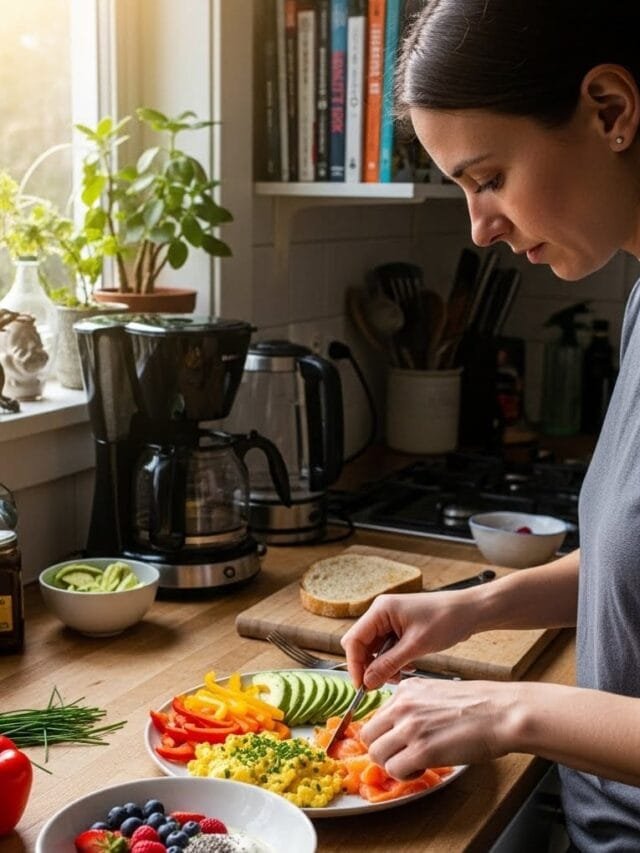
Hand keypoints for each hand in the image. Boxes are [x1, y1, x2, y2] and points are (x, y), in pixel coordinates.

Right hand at [341, 590, 478, 688]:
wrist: (469, 611)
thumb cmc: (446, 620)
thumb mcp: (416, 646)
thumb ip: (389, 664)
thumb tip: (367, 682)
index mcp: (380, 610)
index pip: (354, 640)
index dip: (355, 665)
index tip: (362, 687)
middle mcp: (380, 613)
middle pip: (361, 645)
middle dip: (368, 666)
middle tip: (380, 685)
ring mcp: (389, 620)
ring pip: (373, 649)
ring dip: (382, 666)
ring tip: (399, 676)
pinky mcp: (399, 628)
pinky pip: (386, 649)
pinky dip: (392, 661)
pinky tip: (406, 667)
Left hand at [359, 677, 517, 779]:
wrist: (502, 712)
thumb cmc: (479, 705)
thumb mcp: (437, 692)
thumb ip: (414, 704)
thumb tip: (400, 725)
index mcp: (406, 689)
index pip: (375, 716)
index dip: (385, 734)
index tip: (396, 743)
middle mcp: (403, 704)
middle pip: (369, 735)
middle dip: (383, 750)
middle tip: (402, 756)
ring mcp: (410, 726)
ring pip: (376, 754)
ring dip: (393, 764)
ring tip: (414, 763)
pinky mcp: (422, 750)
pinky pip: (394, 770)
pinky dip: (405, 775)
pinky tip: (422, 769)